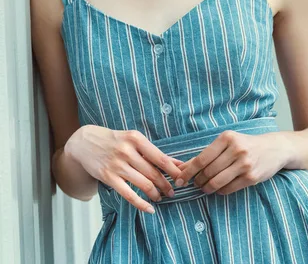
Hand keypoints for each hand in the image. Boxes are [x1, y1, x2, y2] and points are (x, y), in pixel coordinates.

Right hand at [66, 125, 184, 212]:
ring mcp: (117, 165)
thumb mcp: (132, 139)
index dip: (173, 170)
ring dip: (155, 193)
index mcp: (136, 138)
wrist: (85, 142)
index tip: (182, 178)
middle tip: (173, 191)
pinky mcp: (109, 177)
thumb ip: (151, 151)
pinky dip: (141, 203)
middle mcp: (127, 151)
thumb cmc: (113, 140)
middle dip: (166, 184)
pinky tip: (149, 208)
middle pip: (153, 172)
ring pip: (143, 184)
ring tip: (161, 197)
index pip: (160, 157)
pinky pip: (129, 194)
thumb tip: (176, 163)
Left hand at [174, 131, 288, 195]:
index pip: (202, 158)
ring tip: (205, 187)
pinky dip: (220, 191)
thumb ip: (207, 153)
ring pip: (217, 182)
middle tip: (195, 183)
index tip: (180, 179)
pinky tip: (218, 188)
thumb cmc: (245, 144)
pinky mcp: (252, 177)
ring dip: (207, 187)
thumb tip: (183, 167)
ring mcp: (245, 164)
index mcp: (227, 137)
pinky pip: (229, 189)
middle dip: (198, 180)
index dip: (188, 171)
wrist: (274, 148)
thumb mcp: (227, 142)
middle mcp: (236, 149)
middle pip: (208, 171)